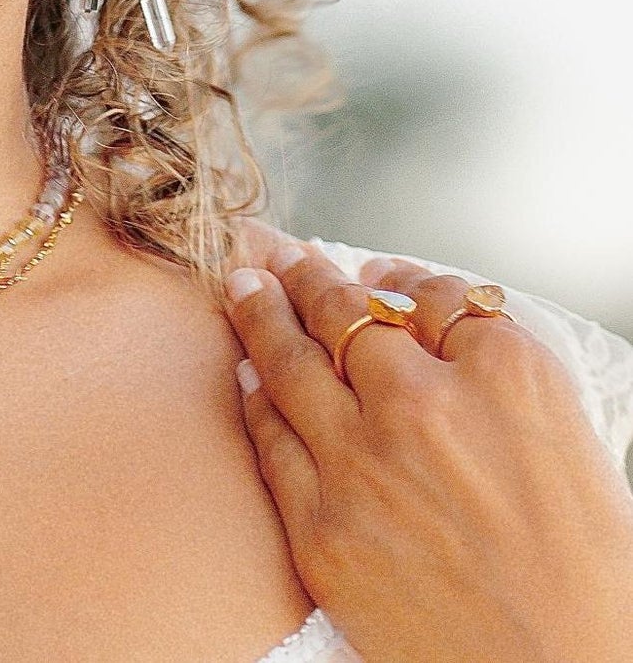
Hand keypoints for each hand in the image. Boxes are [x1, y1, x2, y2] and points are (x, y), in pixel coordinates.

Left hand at [224, 219, 632, 662]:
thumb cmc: (590, 578)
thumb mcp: (571, 443)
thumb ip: (494, 367)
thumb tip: (412, 304)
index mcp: (508, 377)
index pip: (432, 293)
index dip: (396, 277)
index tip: (372, 270)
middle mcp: (426, 405)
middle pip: (345, 312)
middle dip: (305, 274)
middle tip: (278, 252)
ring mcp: (364, 465)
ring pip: (289, 359)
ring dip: (259, 310)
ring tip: (240, 282)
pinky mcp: (322, 529)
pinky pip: (271, 438)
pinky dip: (256, 395)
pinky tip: (247, 372)